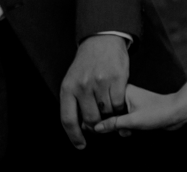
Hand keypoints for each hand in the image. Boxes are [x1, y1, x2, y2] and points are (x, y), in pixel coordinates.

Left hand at [59, 34, 129, 148]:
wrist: (102, 40)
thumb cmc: (86, 64)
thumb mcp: (72, 80)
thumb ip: (74, 101)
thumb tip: (79, 126)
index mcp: (68, 88)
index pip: (68, 120)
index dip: (74, 136)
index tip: (81, 145)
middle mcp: (82, 85)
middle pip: (91, 119)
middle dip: (96, 125)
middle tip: (101, 121)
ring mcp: (100, 81)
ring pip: (106, 112)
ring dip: (109, 114)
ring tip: (109, 107)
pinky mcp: (117, 78)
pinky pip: (118, 103)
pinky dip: (119, 106)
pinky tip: (117, 100)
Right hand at [93, 85, 186, 132]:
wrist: (177, 113)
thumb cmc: (157, 112)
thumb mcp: (132, 120)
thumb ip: (113, 124)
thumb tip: (96, 127)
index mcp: (122, 91)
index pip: (102, 104)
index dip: (98, 117)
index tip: (95, 128)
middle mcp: (125, 94)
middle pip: (108, 111)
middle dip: (111, 124)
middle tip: (118, 130)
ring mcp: (130, 102)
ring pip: (116, 117)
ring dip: (120, 127)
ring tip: (128, 131)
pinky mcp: (135, 109)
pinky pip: (124, 119)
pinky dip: (126, 127)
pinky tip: (131, 132)